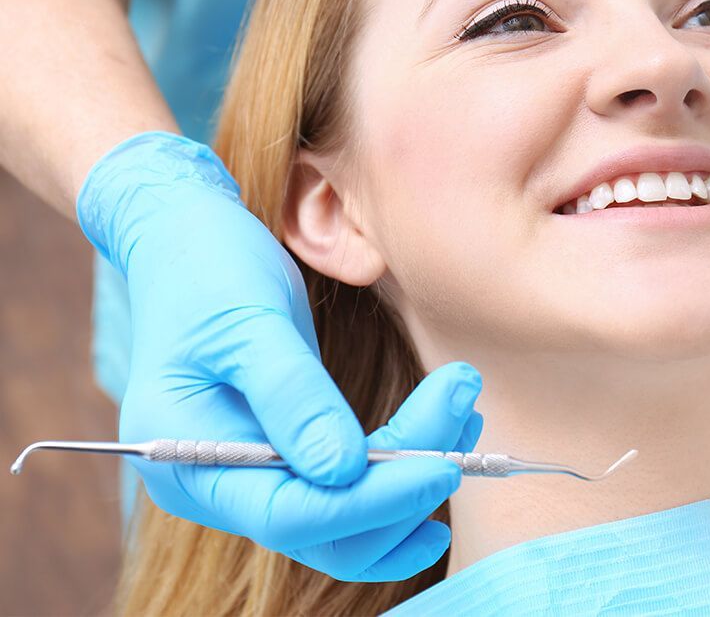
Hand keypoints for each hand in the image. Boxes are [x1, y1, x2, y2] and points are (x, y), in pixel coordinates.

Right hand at [78, 131, 484, 579]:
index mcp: (186, 462)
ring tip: (464, 412)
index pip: (288, 514)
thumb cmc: (206, 271)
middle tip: (463, 415)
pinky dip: (400, 464)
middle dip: (404, 487)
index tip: (440, 466)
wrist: (185, 240)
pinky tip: (445, 425)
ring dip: (412, 479)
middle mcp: (217, 487)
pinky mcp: (285, 453)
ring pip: (346, 516)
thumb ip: (292, 396)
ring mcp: (251, 475)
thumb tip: (343, 470)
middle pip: (325, 529)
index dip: (371, 502)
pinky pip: (347, 483)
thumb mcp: (249, 323)